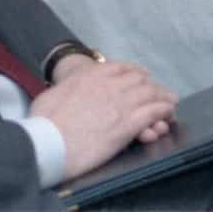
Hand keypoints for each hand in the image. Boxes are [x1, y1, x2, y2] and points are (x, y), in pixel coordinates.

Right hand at [31, 58, 176, 178]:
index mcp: (91, 76)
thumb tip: (66, 93)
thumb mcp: (51, 95)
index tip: (141, 76)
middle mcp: (110, 85)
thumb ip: (66, 90)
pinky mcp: (128, 124)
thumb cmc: (43, 123)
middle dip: (150, 86)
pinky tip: (167, 114)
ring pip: (150, 94)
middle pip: (139, 81)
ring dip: (162, 98)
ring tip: (170, 102)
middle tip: (158, 93)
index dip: (134, 72)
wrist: (47, 143)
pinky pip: (153, 112)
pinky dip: (163, 111)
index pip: (121, 68)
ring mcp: (121, 103)